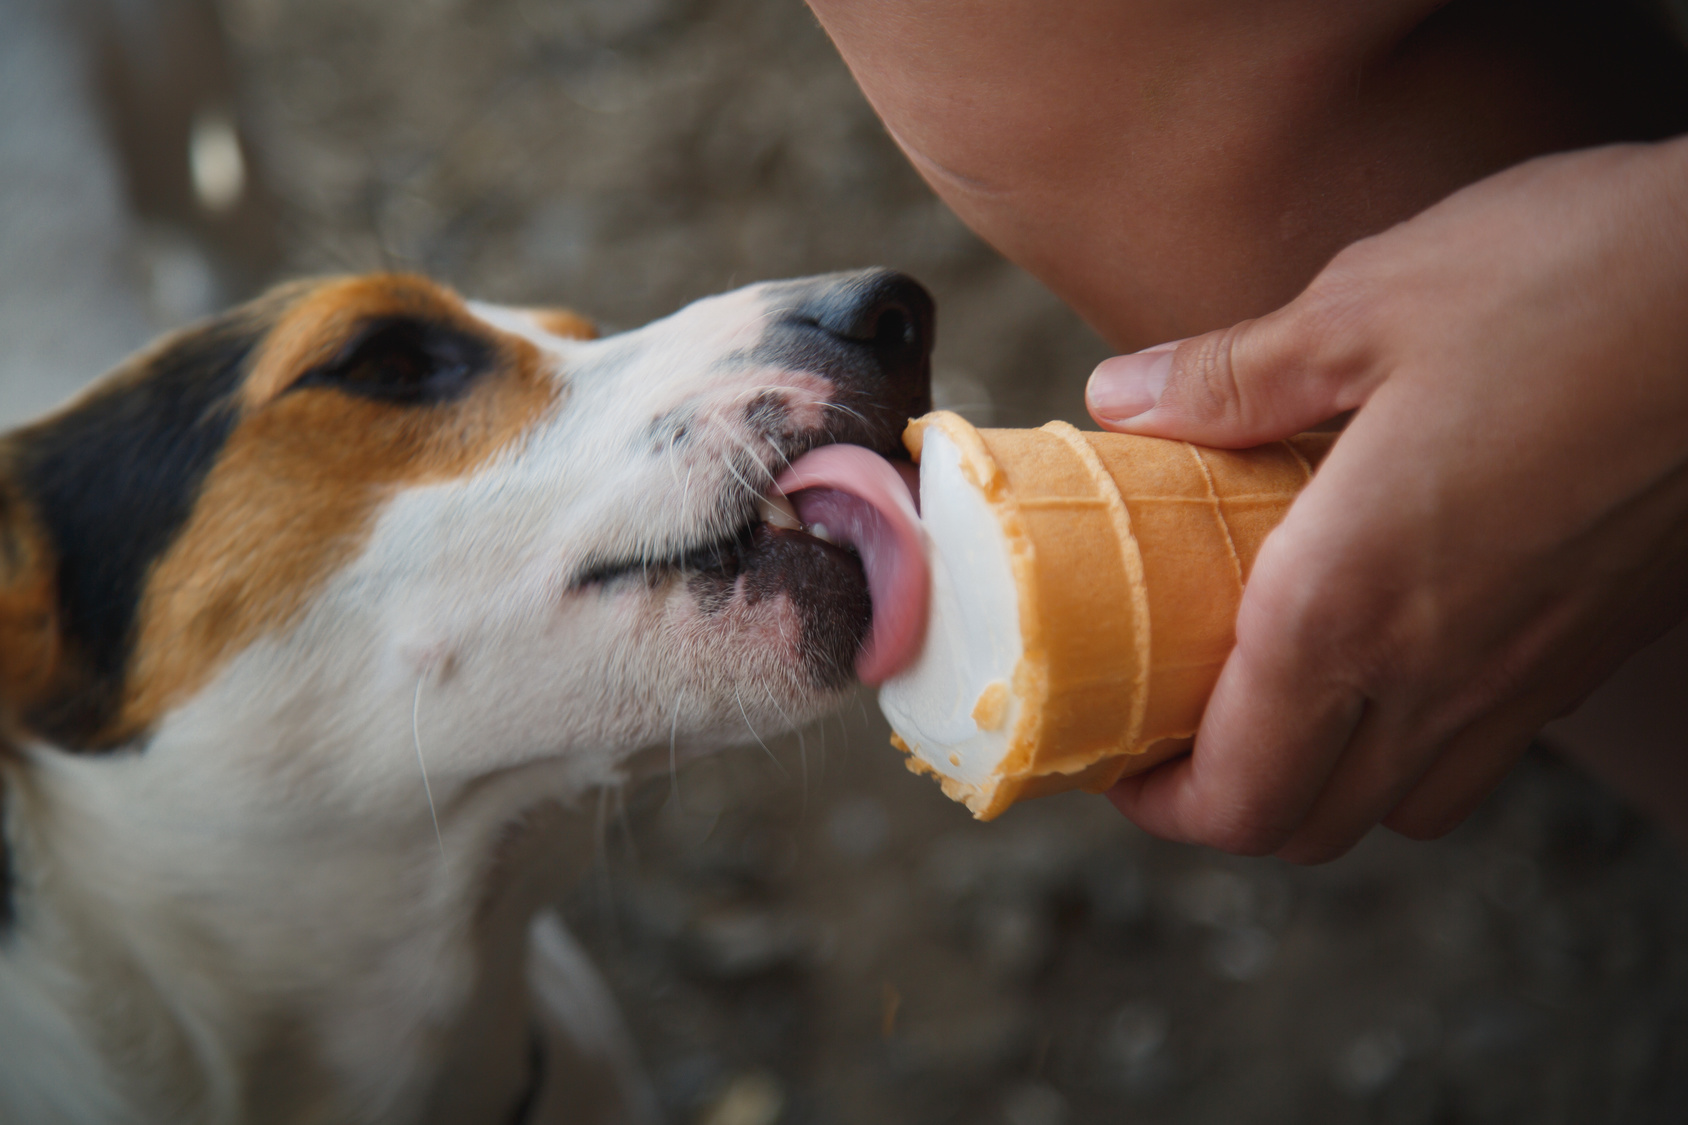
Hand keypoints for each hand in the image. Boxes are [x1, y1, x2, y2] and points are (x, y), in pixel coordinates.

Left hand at [1087, 138, 1687, 862]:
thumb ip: (1228, 376)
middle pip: (1309, 829)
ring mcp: (1533, 676)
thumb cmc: (1575, 279)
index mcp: (1348, 603)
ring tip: (1274, 695)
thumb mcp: (1365, 304)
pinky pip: (1486, 750)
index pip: (1235, 794)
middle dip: (1222, 806)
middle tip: (1173, 728)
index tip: (1114, 757)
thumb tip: (1117, 398)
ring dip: (1322, 782)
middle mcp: (1440, 674)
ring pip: (1406, 807)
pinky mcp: (1597, 648)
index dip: (1157, 804)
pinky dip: (1417, 742)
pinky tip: (1396, 644)